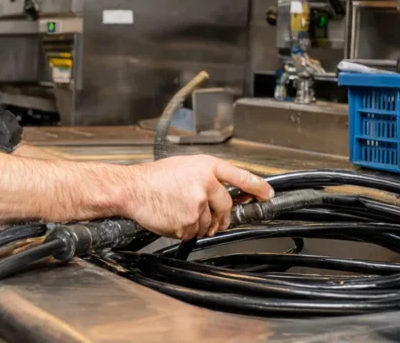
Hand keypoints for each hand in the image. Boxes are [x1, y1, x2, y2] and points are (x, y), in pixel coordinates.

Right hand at [125, 155, 273, 240]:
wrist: (132, 189)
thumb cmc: (153, 178)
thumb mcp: (184, 166)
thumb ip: (206, 177)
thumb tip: (223, 192)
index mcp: (206, 166)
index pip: (240, 176)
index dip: (257, 186)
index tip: (267, 194)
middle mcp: (205, 183)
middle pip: (227, 206)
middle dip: (222, 215)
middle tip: (214, 218)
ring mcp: (198, 204)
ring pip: (210, 222)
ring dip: (199, 222)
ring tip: (179, 211)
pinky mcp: (188, 222)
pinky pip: (194, 232)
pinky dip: (186, 230)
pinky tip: (173, 218)